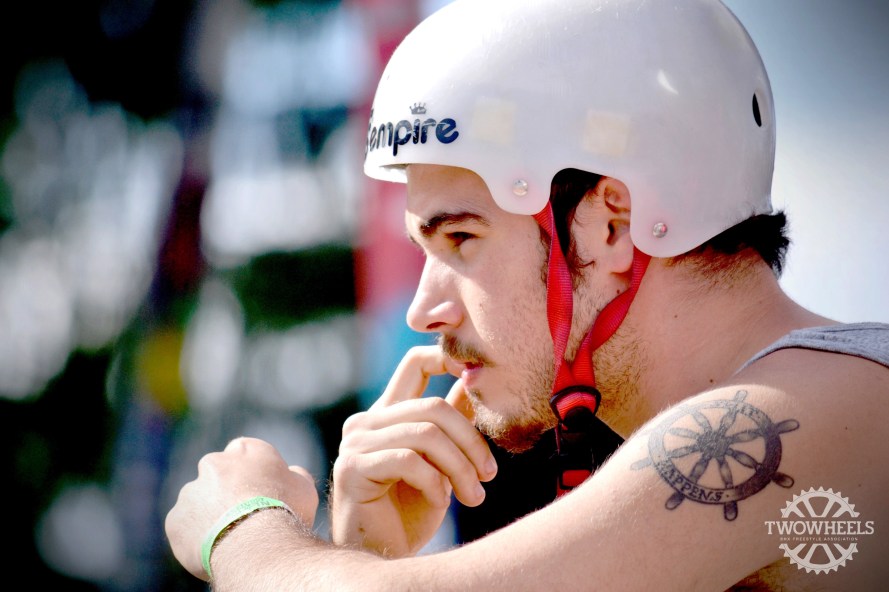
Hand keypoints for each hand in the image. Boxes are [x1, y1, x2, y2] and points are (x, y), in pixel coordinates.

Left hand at [164, 437, 319, 579]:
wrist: (255, 545)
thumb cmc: (285, 512)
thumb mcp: (304, 488)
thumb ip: (294, 475)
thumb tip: (291, 473)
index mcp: (247, 449)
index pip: (245, 452)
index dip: (251, 472)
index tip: (258, 491)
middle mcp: (214, 463)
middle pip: (218, 476)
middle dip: (226, 492)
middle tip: (242, 517)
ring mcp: (191, 491)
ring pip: (198, 503)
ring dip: (209, 515)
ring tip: (229, 539)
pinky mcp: (175, 520)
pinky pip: (184, 529)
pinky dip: (195, 538)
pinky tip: (214, 550)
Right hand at [330, 346, 496, 556]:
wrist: (384, 555)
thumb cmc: (413, 510)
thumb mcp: (442, 460)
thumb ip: (452, 422)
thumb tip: (473, 381)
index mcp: (389, 413)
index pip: (415, 363)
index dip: (446, 358)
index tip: (478, 375)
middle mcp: (368, 421)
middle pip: (433, 406)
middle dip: (471, 440)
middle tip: (489, 474)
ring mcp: (357, 442)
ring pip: (426, 433)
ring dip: (460, 467)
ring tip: (474, 496)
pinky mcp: (353, 467)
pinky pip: (409, 461)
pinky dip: (435, 483)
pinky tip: (441, 503)